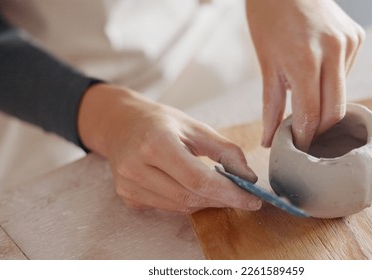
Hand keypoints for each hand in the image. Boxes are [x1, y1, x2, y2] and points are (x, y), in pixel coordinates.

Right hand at [78, 84, 260, 212]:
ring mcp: (128, 184)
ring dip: (204, 202)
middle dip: (221, 200)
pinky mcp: (127, 196)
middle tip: (241, 197)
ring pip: (179, 207)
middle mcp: (136, 166)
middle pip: (189, 196)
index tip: (251, 200)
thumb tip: (248, 178)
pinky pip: (166, 208)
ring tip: (217, 189)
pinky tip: (190, 187)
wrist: (120, 123)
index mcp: (156, 142)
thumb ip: (225, 151)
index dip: (228, 193)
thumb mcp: (196, 127)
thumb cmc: (160, 122)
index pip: (198, 179)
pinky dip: (185, 201)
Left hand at [246, 0, 364, 150]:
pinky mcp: (357, 36)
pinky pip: (346, 73)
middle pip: (335, 110)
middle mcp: (334, 50)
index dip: (304, 136)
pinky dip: (332, 81)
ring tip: (305, 93)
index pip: (312, 113)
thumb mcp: (266, 63)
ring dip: (324, 102)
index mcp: (305, 58)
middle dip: (319, 129)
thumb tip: (269, 141)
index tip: (297, 146)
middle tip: (304, 135)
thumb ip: (271, 105)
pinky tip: (317, 69)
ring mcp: (349, 42)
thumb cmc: (268, 20)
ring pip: (341, 93)